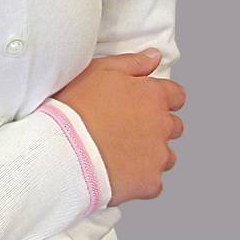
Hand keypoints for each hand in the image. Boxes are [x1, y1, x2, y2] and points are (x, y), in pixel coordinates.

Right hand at [52, 49, 184, 205]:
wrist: (62, 147)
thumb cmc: (76, 106)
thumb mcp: (99, 70)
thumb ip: (133, 62)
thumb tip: (155, 56)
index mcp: (153, 96)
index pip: (176, 95)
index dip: (161, 98)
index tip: (144, 103)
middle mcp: (162, 125)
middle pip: (173, 126)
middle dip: (156, 126)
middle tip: (127, 127)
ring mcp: (158, 155)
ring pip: (166, 155)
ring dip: (151, 153)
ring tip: (121, 151)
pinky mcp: (151, 182)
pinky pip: (153, 181)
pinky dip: (140, 177)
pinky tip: (118, 169)